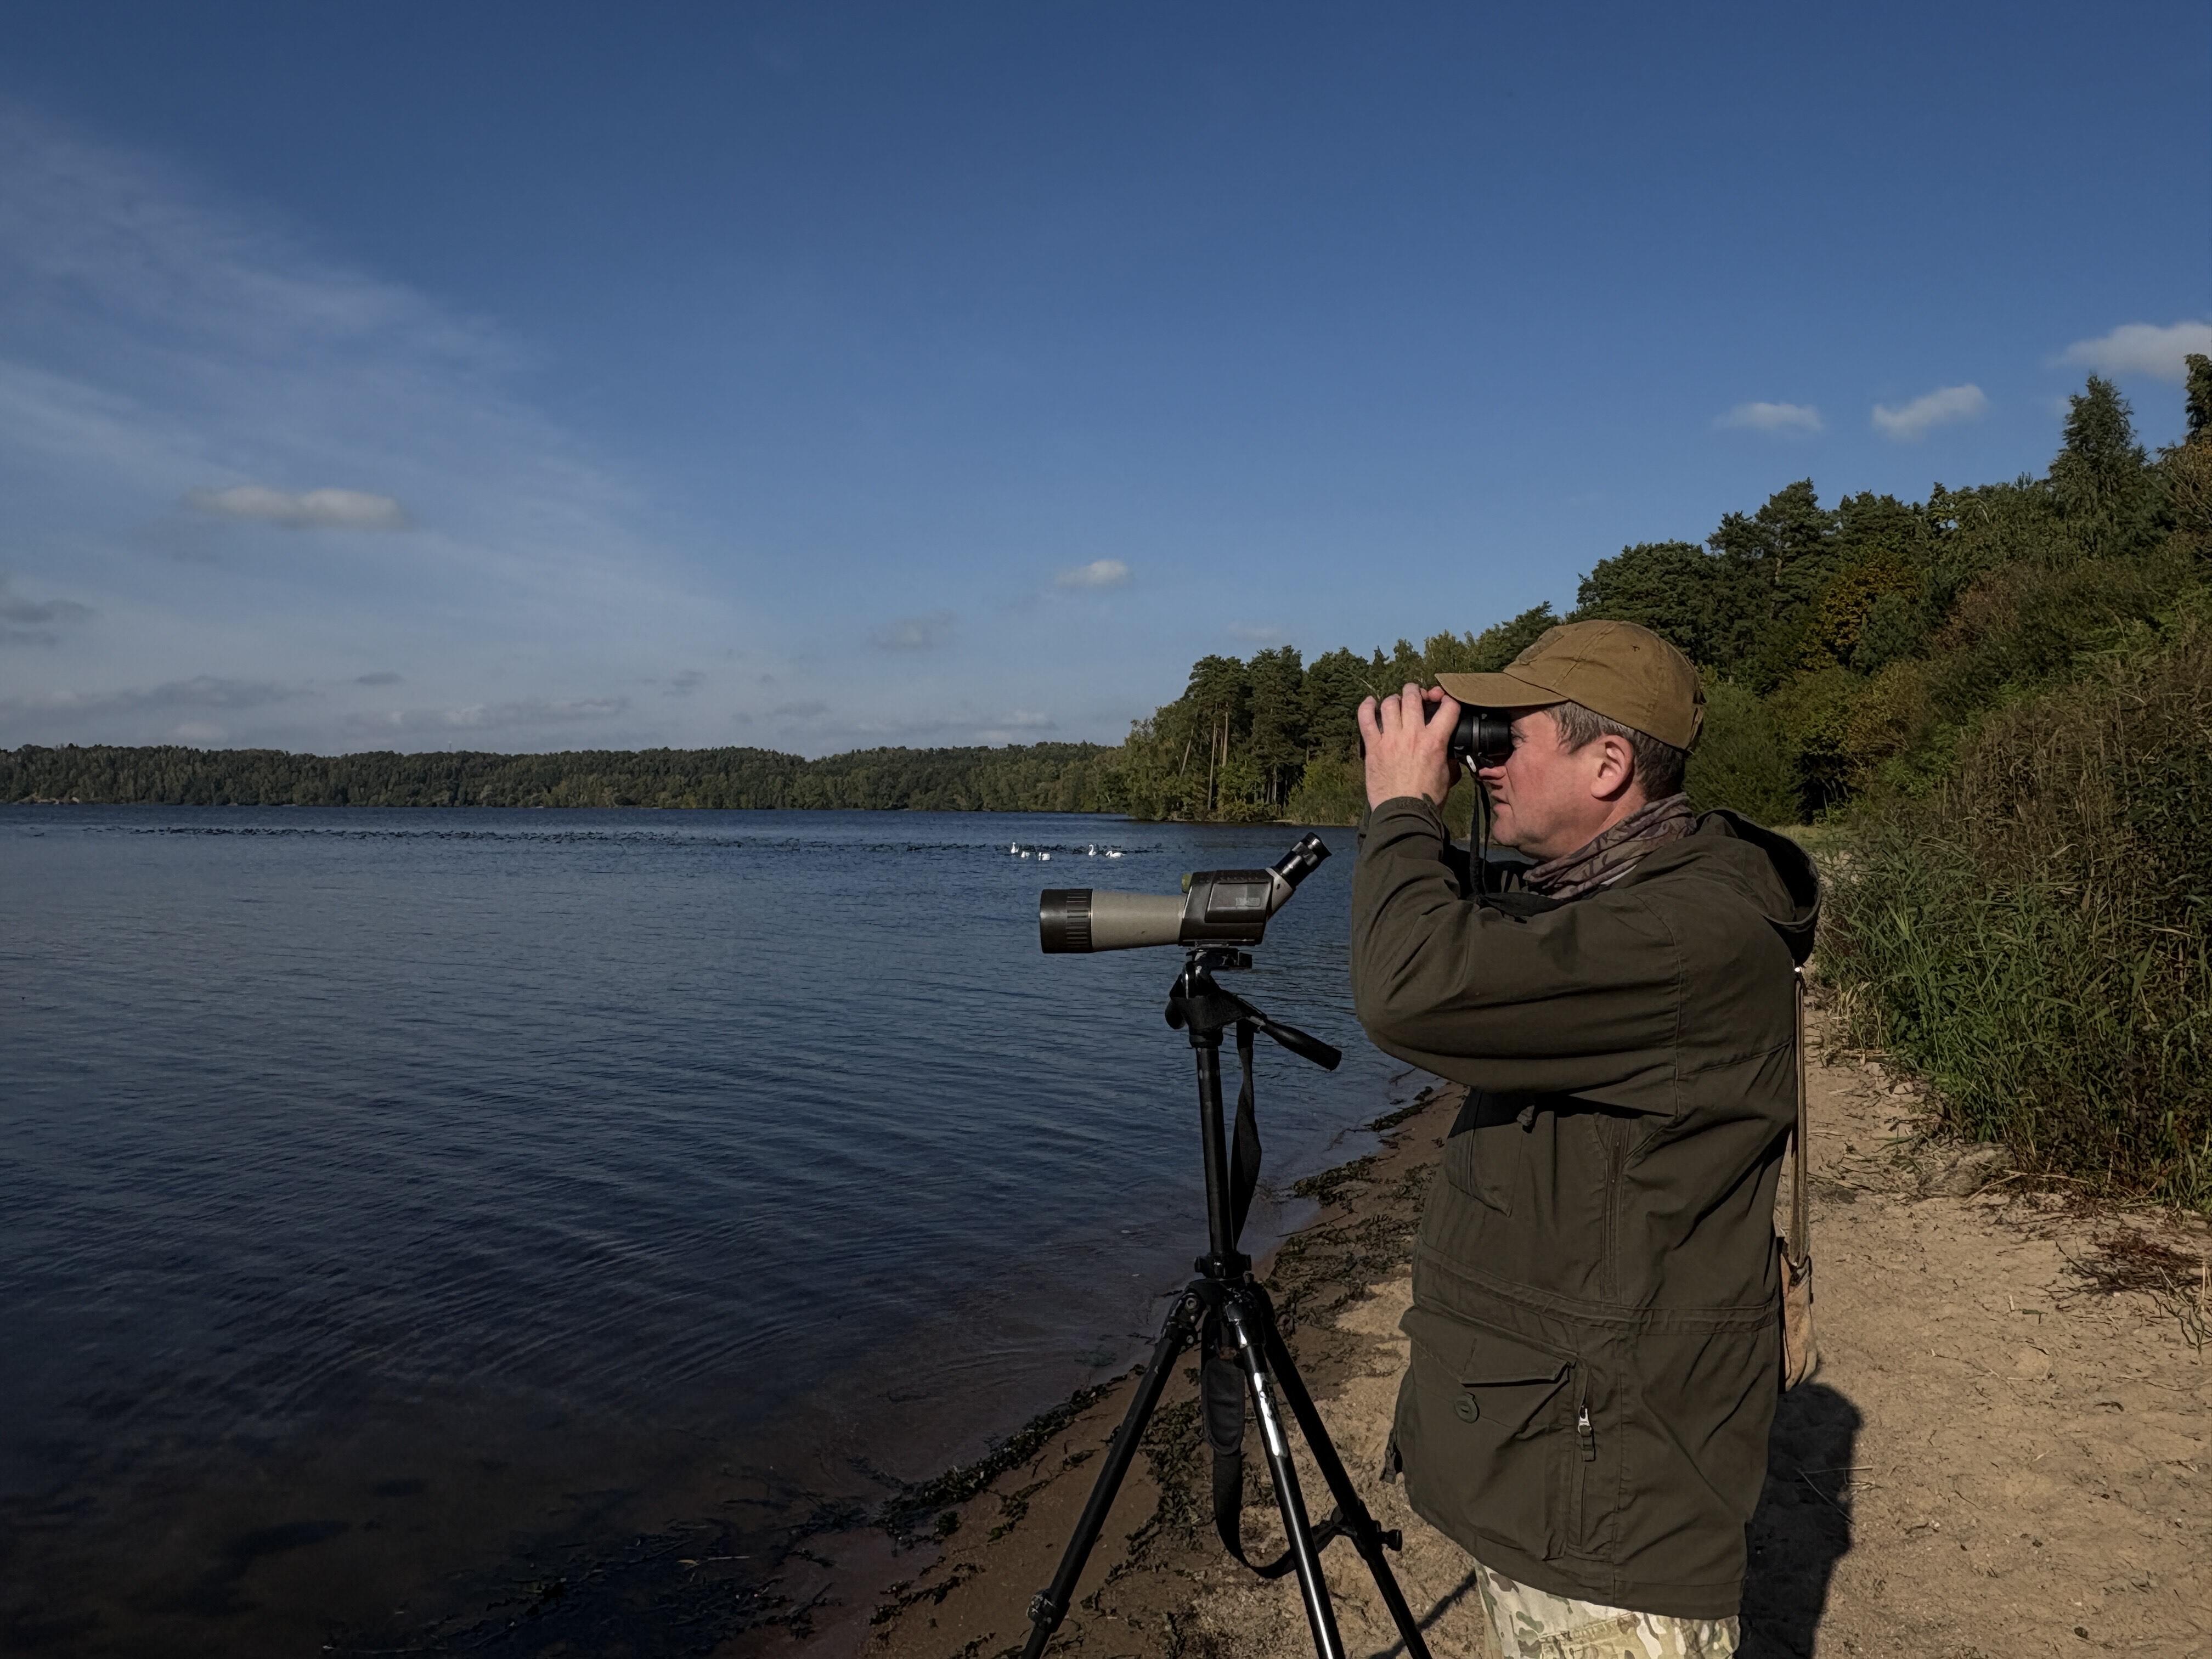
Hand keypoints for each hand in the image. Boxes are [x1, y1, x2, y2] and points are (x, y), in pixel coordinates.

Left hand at [1357, 683, 1457, 809]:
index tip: (1444, 703)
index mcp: (1435, 741)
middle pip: (1413, 697)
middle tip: (1416, 694)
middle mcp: (1413, 734)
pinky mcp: (1373, 747)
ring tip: (1395, 702)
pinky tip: (1369, 703)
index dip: (1449, 700)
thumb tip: (1447, 752)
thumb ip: (1447, 758)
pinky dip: (1366, 707)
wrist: (1403, 814)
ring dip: (1394, 699)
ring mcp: (1390, 739)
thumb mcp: (1447, 776)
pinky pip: (1365, 719)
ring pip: (1390, 704)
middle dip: (1416, 690)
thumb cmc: (1426, 799)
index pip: (1448, 708)